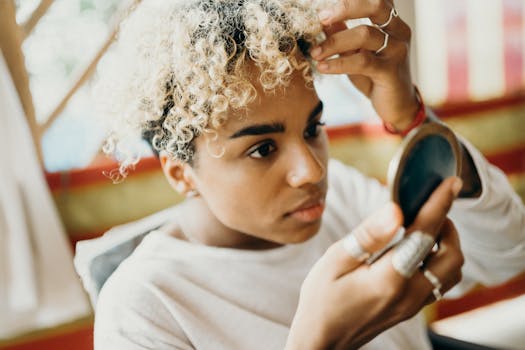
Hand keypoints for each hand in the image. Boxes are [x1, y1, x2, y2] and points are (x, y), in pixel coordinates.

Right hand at [285, 177, 463, 348]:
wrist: (322, 340)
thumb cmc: (321, 300)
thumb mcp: (335, 261)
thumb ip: (368, 235)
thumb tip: (395, 210)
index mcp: (389, 278)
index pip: (424, 234)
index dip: (440, 205)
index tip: (451, 183)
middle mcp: (409, 294)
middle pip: (451, 256)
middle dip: (448, 226)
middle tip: (428, 209)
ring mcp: (413, 305)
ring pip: (451, 272)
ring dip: (447, 245)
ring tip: (424, 229)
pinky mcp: (410, 310)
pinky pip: (440, 283)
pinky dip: (438, 260)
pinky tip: (416, 251)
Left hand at [310, 0, 418, 130]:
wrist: (395, 105)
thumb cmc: (374, 76)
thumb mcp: (355, 52)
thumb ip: (342, 34)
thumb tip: (322, 19)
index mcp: (391, 22)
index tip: (326, 4)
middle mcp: (399, 31)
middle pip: (377, 5)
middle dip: (345, 8)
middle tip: (321, 18)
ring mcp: (397, 50)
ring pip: (365, 34)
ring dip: (334, 42)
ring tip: (315, 53)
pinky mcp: (391, 71)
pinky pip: (362, 62)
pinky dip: (339, 63)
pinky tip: (323, 67)